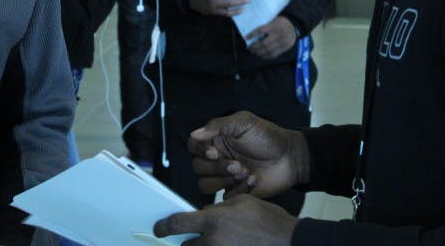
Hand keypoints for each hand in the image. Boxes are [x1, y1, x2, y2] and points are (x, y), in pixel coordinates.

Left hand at [153, 194, 297, 245]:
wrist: (286, 239)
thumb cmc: (266, 218)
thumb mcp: (239, 202)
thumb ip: (218, 209)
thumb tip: (207, 215)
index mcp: (213, 221)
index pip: (178, 224)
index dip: (164, 227)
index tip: (158, 229)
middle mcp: (213, 242)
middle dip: (187, 241)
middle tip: (195, 236)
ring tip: (215, 239)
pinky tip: (230, 242)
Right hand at [186, 111, 307, 199]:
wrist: (291, 158)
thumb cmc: (268, 137)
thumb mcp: (244, 123)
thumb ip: (218, 126)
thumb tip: (194, 134)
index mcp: (217, 140)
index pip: (194, 146)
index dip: (200, 151)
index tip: (215, 152)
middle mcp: (217, 158)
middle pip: (198, 168)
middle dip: (217, 168)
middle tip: (238, 165)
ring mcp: (224, 176)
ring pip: (205, 185)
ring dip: (224, 180)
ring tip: (245, 173)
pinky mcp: (234, 191)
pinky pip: (223, 198)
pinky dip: (238, 190)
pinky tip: (253, 180)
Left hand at [246, 16, 297, 58]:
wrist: (294, 26)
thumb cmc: (281, 22)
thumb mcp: (274, 20)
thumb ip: (266, 26)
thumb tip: (253, 33)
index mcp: (274, 26)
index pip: (261, 31)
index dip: (252, 35)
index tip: (246, 38)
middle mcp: (278, 35)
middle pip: (264, 43)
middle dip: (255, 47)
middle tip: (249, 48)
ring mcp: (282, 42)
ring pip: (268, 50)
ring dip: (259, 53)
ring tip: (254, 52)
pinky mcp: (284, 48)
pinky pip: (274, 54)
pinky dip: (266, 56)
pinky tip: (261, 55)